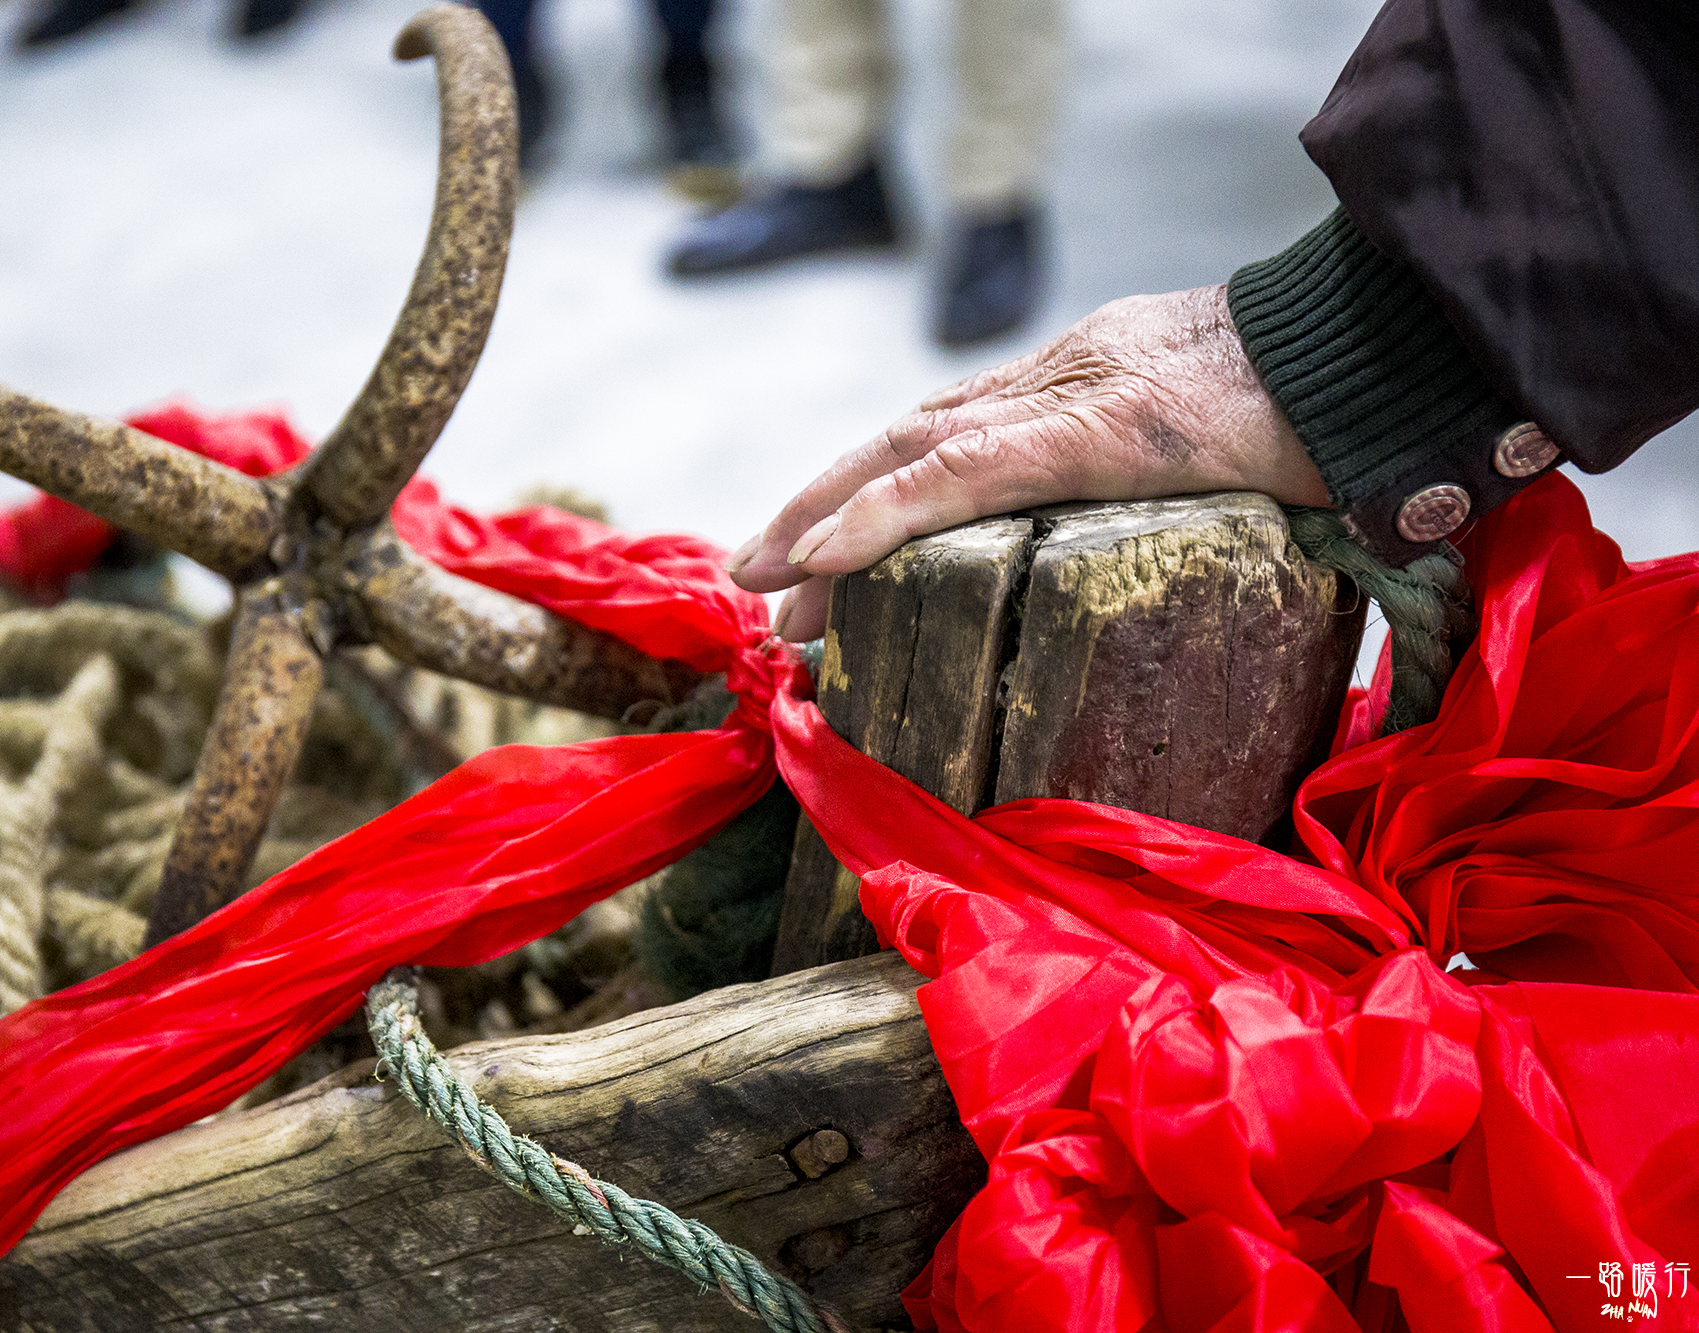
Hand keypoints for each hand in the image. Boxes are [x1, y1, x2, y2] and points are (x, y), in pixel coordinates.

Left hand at [728, 285, 1330, 639]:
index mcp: (1073, 388)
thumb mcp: (1203, 442)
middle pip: (903, 442)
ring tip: (763, 583)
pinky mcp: (1089, 432)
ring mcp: (1065, 402)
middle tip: (755, 576)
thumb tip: (1121, 539)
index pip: (944, 435)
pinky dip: (882, 514)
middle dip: (820, 508)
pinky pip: (961, 476)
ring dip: (823, 519)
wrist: (1376, 352)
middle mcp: (1048, 384)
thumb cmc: (1312, 407)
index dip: (871, 490)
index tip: (818, 549)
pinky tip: (820, 556)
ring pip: (907, 455)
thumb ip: (1146, 474)